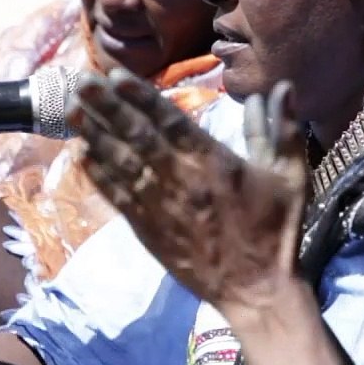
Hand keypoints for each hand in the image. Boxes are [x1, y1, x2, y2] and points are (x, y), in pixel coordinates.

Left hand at [69, 70, 307, 319]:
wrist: (257, 289)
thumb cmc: (276, 230)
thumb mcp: (291, 176)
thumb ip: (282, 129)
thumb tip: (283, 87)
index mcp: (214, 161)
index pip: (169, 121)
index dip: (140, 96)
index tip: (115, 74)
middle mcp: (181, 179)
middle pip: (136, 136)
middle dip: (106, 106)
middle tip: (80, 80)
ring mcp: (160, 205)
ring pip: (121, 163)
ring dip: (94, 134)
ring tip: (71, 109)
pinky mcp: (148, 229)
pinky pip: (118, 196)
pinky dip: (99, 174)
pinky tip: (82, 154)